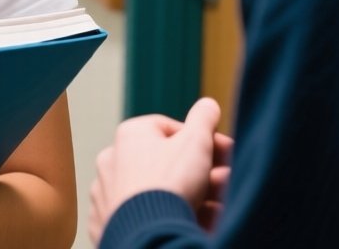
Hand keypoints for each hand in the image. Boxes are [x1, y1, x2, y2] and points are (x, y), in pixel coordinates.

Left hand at [88, 98, 232, 244]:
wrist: (147, 232)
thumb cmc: (170, 182)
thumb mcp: (196, 142)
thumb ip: (203, 119)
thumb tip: (207, 105)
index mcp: (130, 135)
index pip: (172, 130)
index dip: (204, 140)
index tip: (226, 153)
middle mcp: (113, 161)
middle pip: (168, 163)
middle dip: (204, 172)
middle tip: (228, 182)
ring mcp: (109, 194)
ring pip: (159, 191)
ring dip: (194, 196)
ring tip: (220, 207)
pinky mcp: (110, 223)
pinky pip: (146, 216)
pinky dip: (171, 217)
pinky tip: (197, 223)